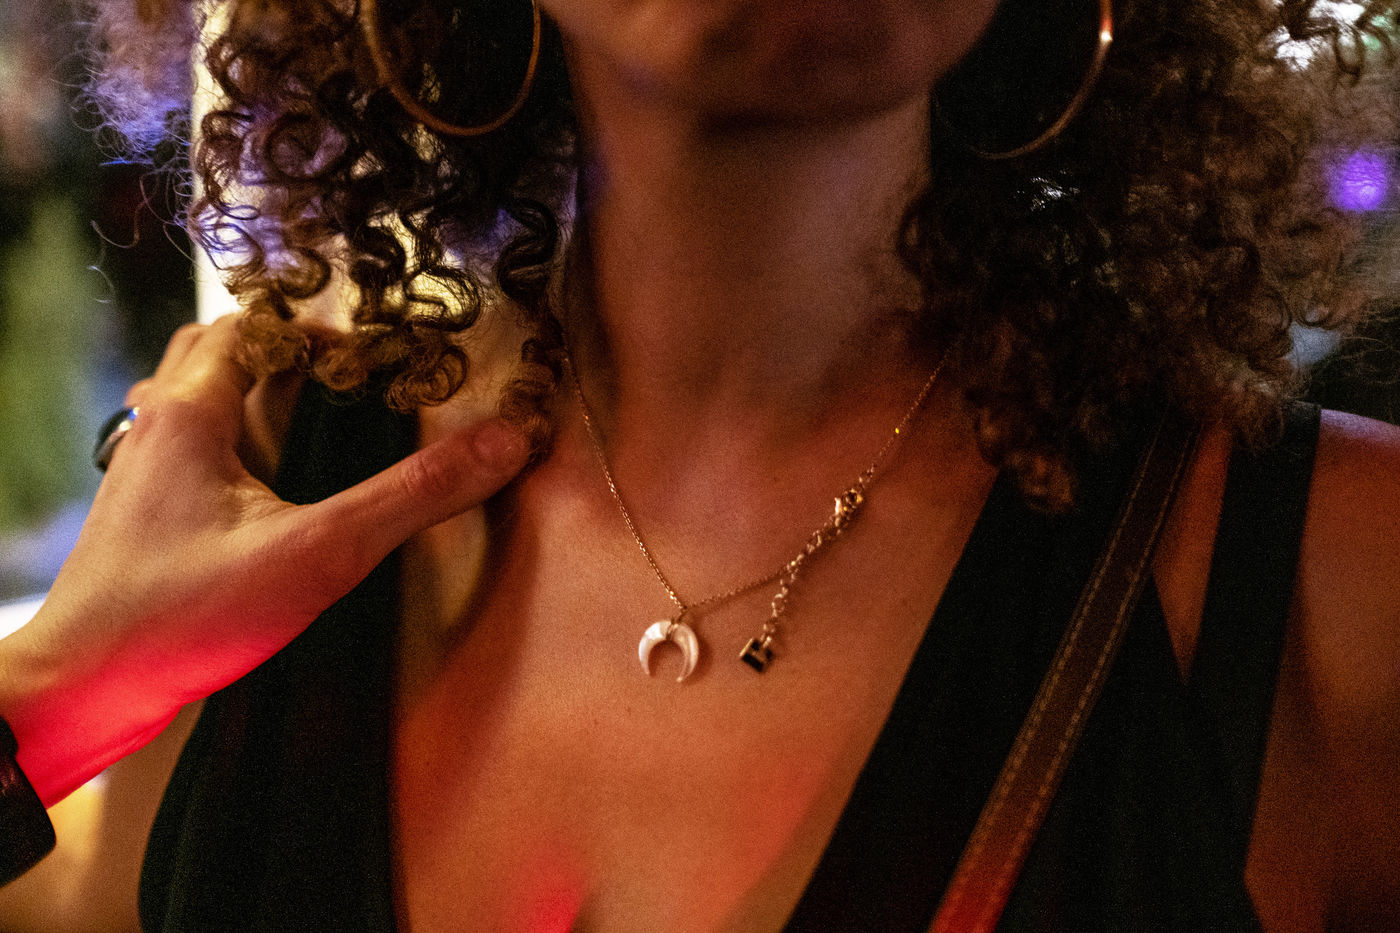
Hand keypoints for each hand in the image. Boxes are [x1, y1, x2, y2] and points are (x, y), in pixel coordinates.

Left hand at [0, 315, 528, 802]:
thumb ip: (412, 496)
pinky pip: (183, 453)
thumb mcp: (319, 552)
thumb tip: (504, 442)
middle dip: (279, 355)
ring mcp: (138, 475)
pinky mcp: (137, 520)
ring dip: (246, 398)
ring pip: (191, 403)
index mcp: (191, 413)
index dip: (317, 333)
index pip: (252, 326)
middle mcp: (154, 430)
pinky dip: (226, 446)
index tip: (374, 364)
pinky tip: (261, 492)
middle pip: (213, 353)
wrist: (82, 690)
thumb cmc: (186, 614)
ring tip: (307, 426)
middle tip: (341, 383)